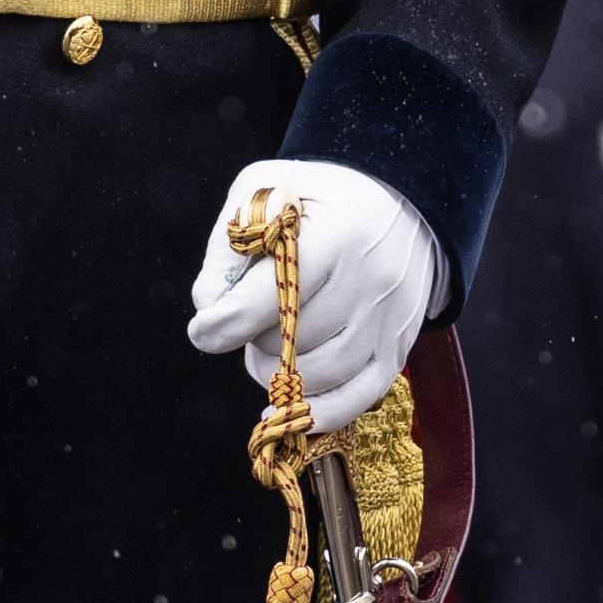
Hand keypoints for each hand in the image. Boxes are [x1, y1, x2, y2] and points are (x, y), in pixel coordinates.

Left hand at [188, 158, 442, 434]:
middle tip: (249, 319)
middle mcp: (369, 282)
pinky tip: (287, 409)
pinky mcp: (399, 347)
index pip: (273, 296)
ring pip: (320, 375)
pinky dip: (318, 411)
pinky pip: (357, 399)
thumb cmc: (318, 196)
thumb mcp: (265, 190)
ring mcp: (390, 320)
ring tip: (268, 346)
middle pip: (293, 340)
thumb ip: (229, 246)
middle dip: (254, 338)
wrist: (400, 202)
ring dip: (278, 374)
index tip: (202, 331)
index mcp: (336, 235)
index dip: (227, 322)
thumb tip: (208, 309)